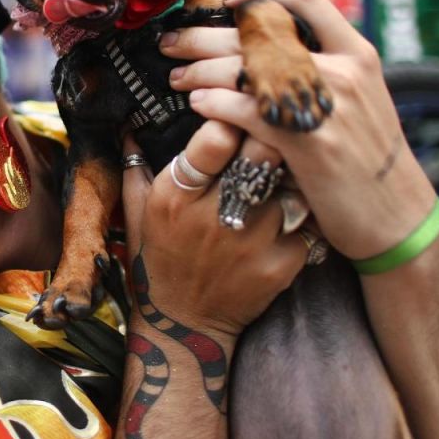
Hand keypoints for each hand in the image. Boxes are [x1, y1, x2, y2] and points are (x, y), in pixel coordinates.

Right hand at [121, 123, 305, 337]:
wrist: (184, 323)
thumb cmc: (157, 259)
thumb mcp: (135, 211)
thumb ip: (136, 164)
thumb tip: (131, 123)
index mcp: (176, 196)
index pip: (214, 139)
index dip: (231, 118)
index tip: (236, 115)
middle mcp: (214, 216)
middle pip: (262, 153)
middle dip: (271, 134)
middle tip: (275, 129)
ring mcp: (252, 242)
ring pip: (292, 183)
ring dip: (294, 171)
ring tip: (291, 167)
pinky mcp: (281, 265)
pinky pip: (308, 221)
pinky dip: (306, 211)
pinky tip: (297, 207)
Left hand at [161, 0, 438, 259]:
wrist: (398, 215)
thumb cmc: (368, 157)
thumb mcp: (359, 100)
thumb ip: (323, 71)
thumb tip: (269, 48)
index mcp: (357, 54)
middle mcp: (343, 71)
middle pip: (257, 34)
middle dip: (204, 34)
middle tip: (173, 40)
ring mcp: (324, 105)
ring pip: (243, 70)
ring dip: (198, 70)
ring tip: (177, 77)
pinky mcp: (305, 143)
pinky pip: (243, 110)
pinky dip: (212, 103)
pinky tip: (197, 104)